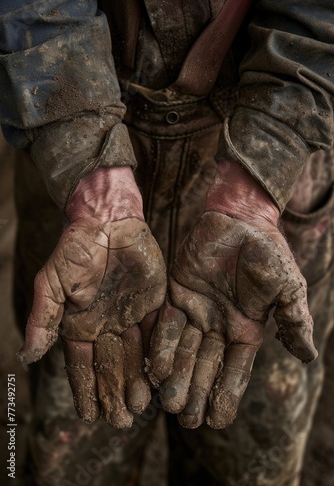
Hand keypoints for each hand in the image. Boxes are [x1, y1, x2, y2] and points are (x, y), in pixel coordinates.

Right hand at [18, 167, 166, 427]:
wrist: (109, 221)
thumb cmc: (76, 249)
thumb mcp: (53, 283)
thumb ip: (44, 318)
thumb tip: (28, 356)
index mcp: (80, 325)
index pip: (81, 366)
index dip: (85, 390)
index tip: (89, 416)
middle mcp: (106, 326)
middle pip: (110, 367)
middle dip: (114, 394)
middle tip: (122, 421)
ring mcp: (131, 317)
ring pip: (135, 357)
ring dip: (137, 381)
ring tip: (140, 406)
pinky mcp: (154, 305)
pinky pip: (158, 335)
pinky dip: (160, 356)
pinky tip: (163, 375)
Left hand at [148, 160, 316, 429]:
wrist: (240, 218)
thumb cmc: (267, 251)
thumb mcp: (287, 288)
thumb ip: (293, 321)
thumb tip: (308, 357)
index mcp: (245, 329)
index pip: (235, 369)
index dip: (227, 394)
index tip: (217, 421)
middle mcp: (217, 326)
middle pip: (205, 366)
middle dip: (196, 391)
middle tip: (185, 419)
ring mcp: (195, 312)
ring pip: (183, 350)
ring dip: (175, 376)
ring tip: (167, 402)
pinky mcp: (175, 295)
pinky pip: (165, 323)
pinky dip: (160, 344)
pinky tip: (153, 366)